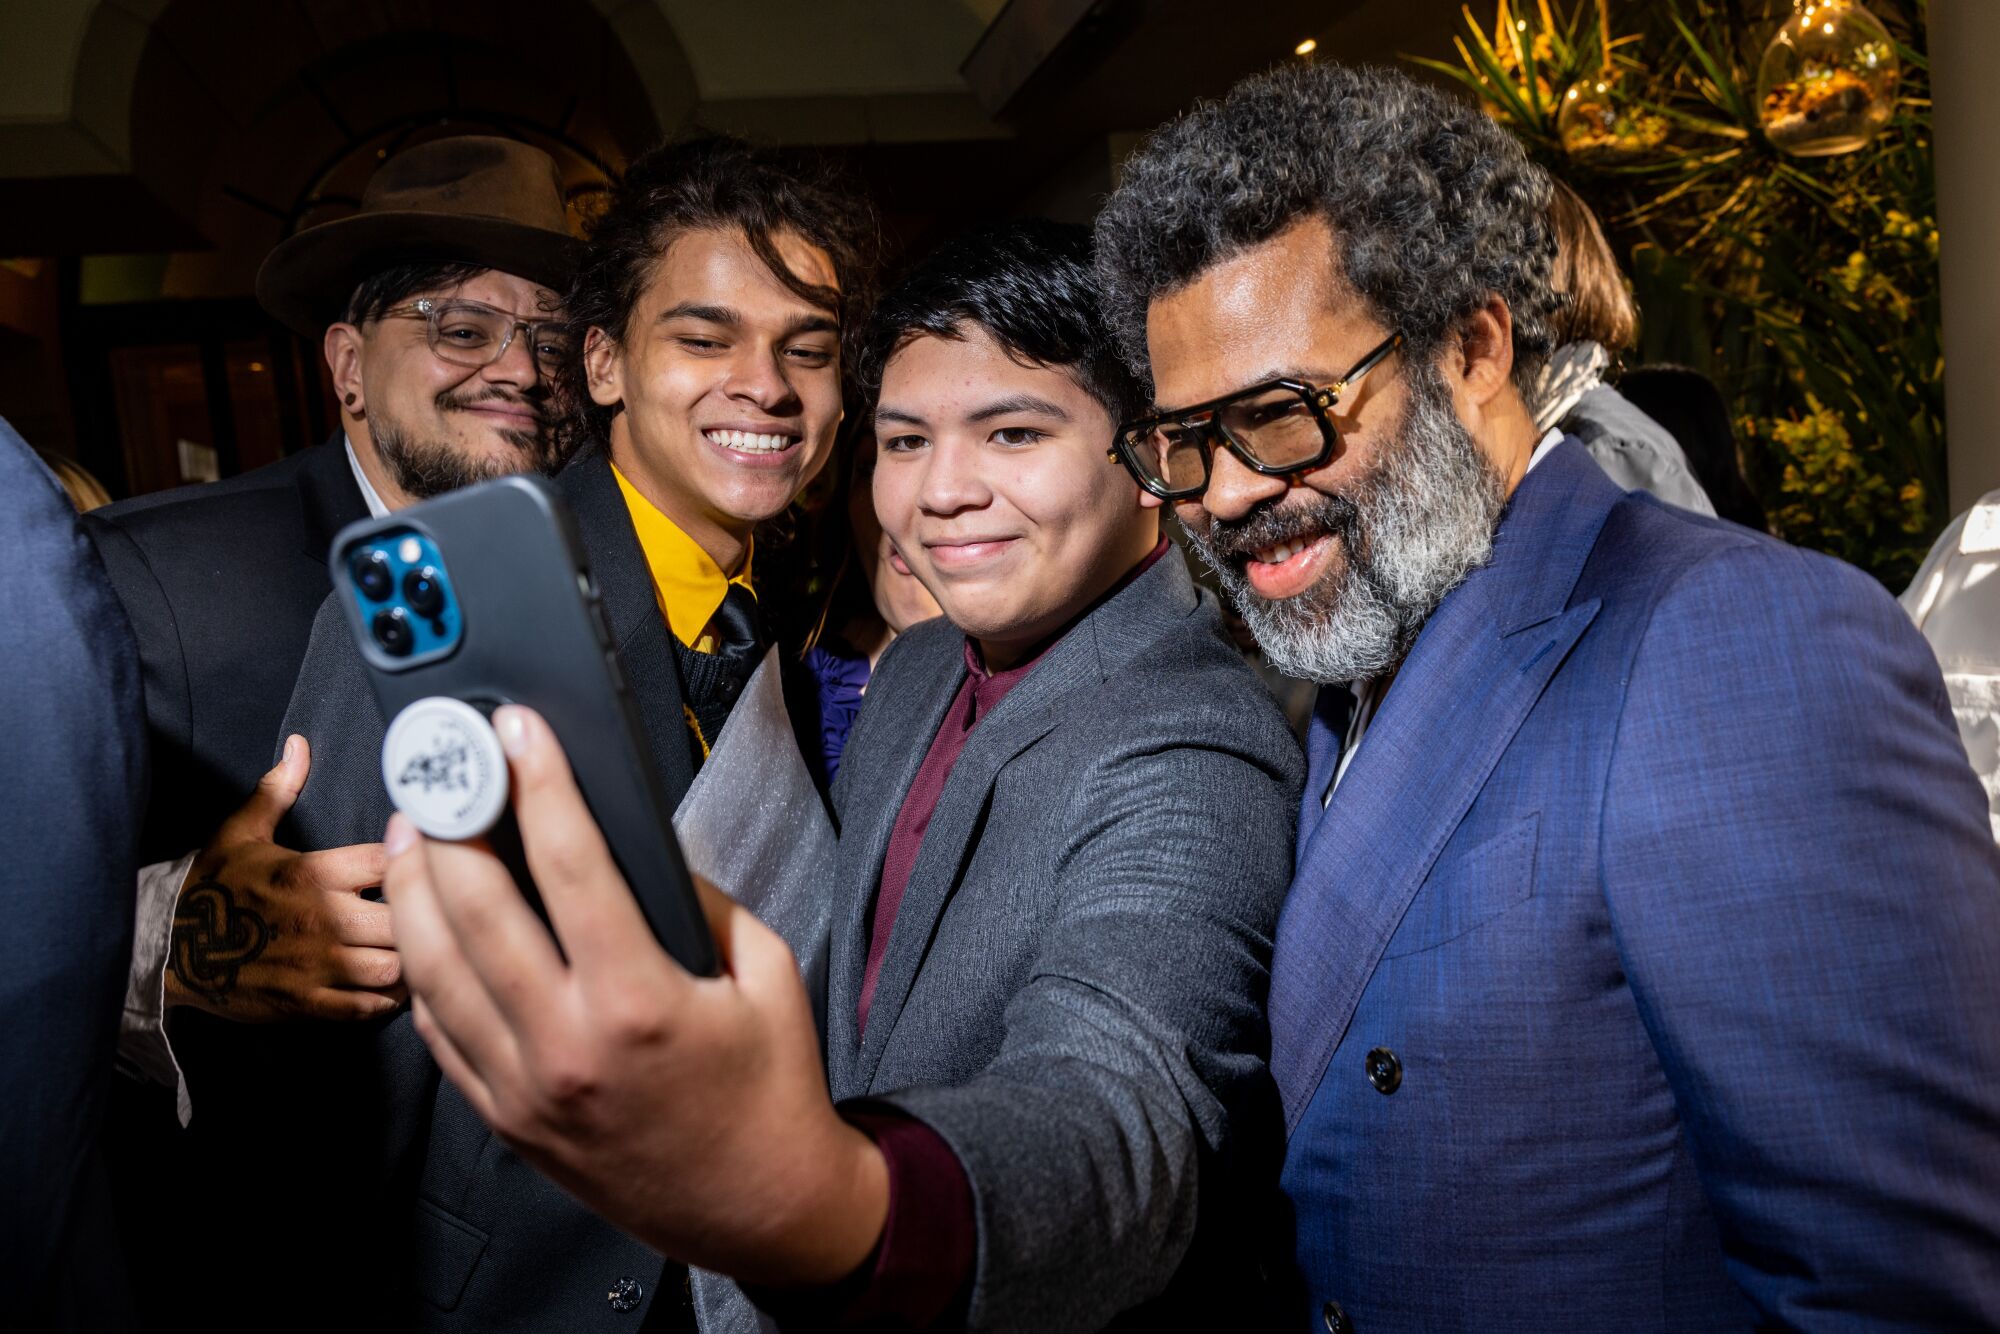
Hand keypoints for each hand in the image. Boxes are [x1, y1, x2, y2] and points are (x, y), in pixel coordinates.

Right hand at [167, 734, 400, 1021]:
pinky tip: (400, 985)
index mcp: (314, 871)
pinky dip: (392, 999)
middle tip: (437, 909)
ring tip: (426, 948)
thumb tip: (300, 744)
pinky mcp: (307, 1003)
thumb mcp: (239, 831)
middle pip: (406, 915)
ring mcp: (317, 965)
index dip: (418, 859)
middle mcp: (324, 918)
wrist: (166, 952)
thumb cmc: (211, 887)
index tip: (426, 860)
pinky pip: (368, 1008)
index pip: (391, 859)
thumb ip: (278, 789)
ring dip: (417, 959)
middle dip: (428, 914)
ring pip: (396, 966)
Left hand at [383, 705, 887, 1285]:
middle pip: (476, 910)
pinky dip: (423, 969)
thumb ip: (701, 901)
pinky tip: (424, 924)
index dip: (539, 785)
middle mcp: (569, 1045)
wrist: (759, 1207)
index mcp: (641, 1002)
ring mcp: (525, 1088)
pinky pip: (440, 1034)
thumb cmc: (770, 1087)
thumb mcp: (767, 973)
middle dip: (450, 825)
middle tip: (440, 773)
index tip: (517, 732)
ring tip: (412, 834)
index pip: (571, 866)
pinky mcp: (505, 1119)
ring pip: (435, 970)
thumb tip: (636, 845)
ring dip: (414, 890)